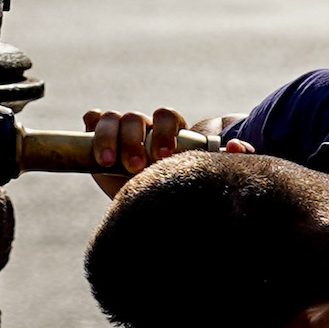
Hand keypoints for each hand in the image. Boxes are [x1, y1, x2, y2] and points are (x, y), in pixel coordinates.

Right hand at [81, 108, 254, 197]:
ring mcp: (119, 131)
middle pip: (136, 117)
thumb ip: (224, 161)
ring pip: (112, 118)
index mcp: (169, 132)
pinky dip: (91, 128)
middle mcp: (144, 128)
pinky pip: (92, 118)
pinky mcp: (97, 138)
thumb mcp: (198, 179)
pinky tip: (93, 148)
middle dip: (134, 140)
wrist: (147, 211)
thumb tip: (237, 148)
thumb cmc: (177, 192)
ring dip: (109, 138)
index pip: (166, 117)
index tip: (164, 157)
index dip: (163, 132)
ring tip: (109, 163)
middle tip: (135, 166)